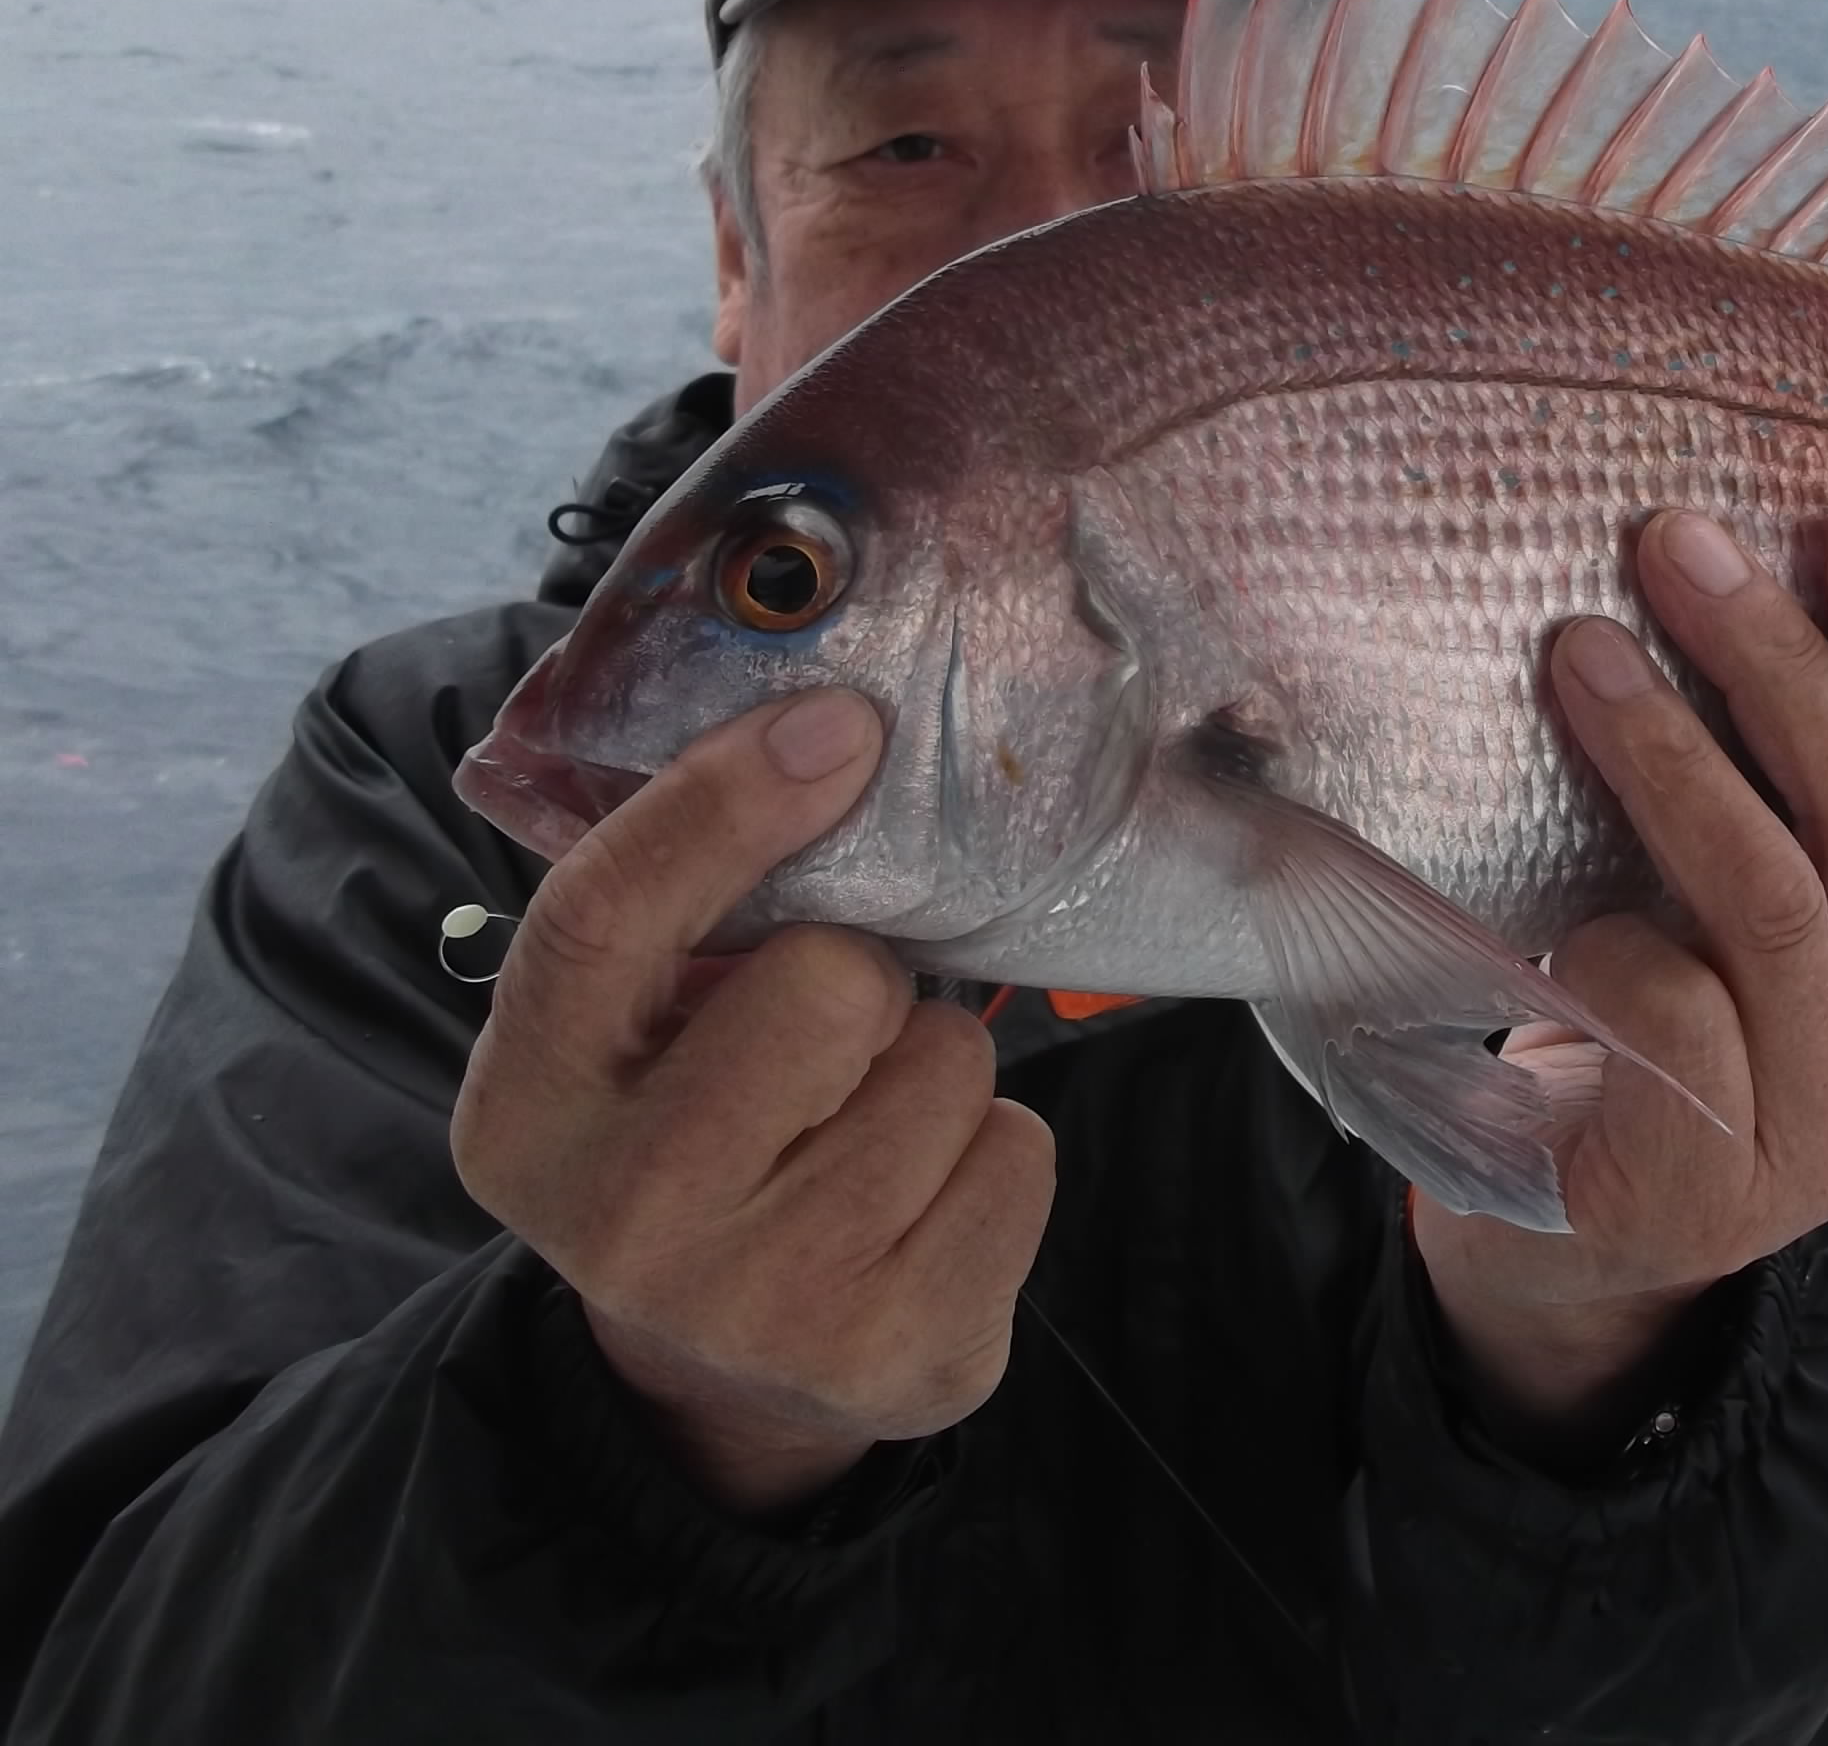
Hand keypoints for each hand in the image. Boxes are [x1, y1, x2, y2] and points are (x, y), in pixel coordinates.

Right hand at [450, 691, 1055, 1515]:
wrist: (725, 1378)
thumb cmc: (693, 1139)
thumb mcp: (629, 1041)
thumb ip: (683, 909)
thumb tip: (826, 734)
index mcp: (530, 1112)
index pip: (608, 916)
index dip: (724, 801)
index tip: (835, 728)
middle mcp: (625, 1217)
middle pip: (830, 980)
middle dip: (865, 977)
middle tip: (835, 1035)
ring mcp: (762, 1301)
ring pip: (948, 1064)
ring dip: (937, 1070)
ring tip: (870, 1129)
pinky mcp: (896, 1356)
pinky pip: (1020, 1156)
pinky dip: (996, 1156)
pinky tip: (922, 1203)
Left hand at [1410, 503, 1827, 1448]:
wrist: (1581, 1253)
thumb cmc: (1667, 1038)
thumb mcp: (1758, 929)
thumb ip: (1793, 814)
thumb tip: (1749, 574)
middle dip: (1781, 664)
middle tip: (1683, 545)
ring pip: (1772, 897)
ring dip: (1674, 756)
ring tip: (1581, 652)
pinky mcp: (1714, 1182)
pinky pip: (1669, 1010)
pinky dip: (1609, 935)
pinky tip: (1552, 913)